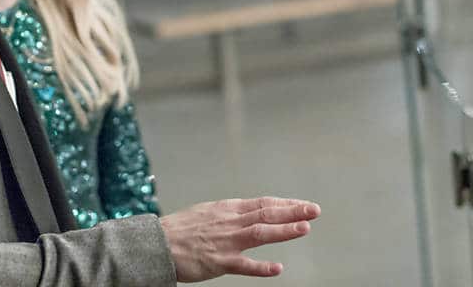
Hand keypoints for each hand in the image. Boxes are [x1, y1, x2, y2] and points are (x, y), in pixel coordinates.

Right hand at [160, 196, 319, 281]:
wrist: (158, 242)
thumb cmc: (180, 229)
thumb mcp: (208, 212)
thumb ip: (231, 214)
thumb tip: (251, 211)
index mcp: (227, 209)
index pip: (263, 203)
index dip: (286, 204)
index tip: (304, 205)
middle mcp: (230, 222)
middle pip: (266, 213)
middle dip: (292, 211)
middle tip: (314, 210)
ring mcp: (225, 241)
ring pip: (259, 233)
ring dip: (283, 231)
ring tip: (304, 229)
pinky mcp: (218, 261)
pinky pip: (243, 265)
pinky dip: (261, 267)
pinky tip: (278, 268)